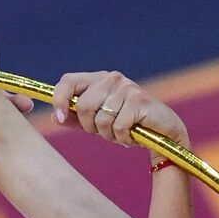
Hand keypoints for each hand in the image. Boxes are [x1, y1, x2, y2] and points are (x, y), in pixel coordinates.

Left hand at [51, 71, 188, 149]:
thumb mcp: (98, 123)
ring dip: (109, 136)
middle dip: (90, 127)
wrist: (164, 132)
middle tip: (105, 133)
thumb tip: (55, 117)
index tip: (61, 118)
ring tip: (122, 134)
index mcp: (98, 80)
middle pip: (83, 106)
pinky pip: (118, 127)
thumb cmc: (129, 125)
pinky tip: (132, 136)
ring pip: (101, 120)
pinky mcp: (138, 101)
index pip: (68, 81)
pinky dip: (123, 138)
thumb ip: (77, 119)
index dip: (59, 99)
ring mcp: (126, 88)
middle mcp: (112, 79)